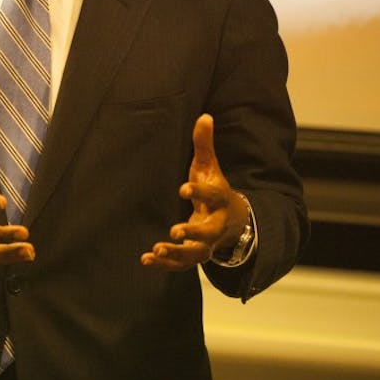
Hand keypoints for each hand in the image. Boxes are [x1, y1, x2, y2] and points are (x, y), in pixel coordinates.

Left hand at [141, 114, 249, 270]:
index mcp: (219, 198)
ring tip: (156, 250)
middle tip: (175, 231)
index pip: (212, 195)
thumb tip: (204, 115)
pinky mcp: (196, 254)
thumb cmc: (214, 187)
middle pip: (208, 231)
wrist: (233, 220)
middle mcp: (215, 223)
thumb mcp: (210, 166)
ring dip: (176, 254)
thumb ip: (204, 144)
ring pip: (195, 253)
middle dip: (193, 231)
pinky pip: (182, 264)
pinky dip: (165, 264)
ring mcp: (207, 242)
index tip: (182, 189)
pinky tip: (146, 259)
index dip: (198, 192)